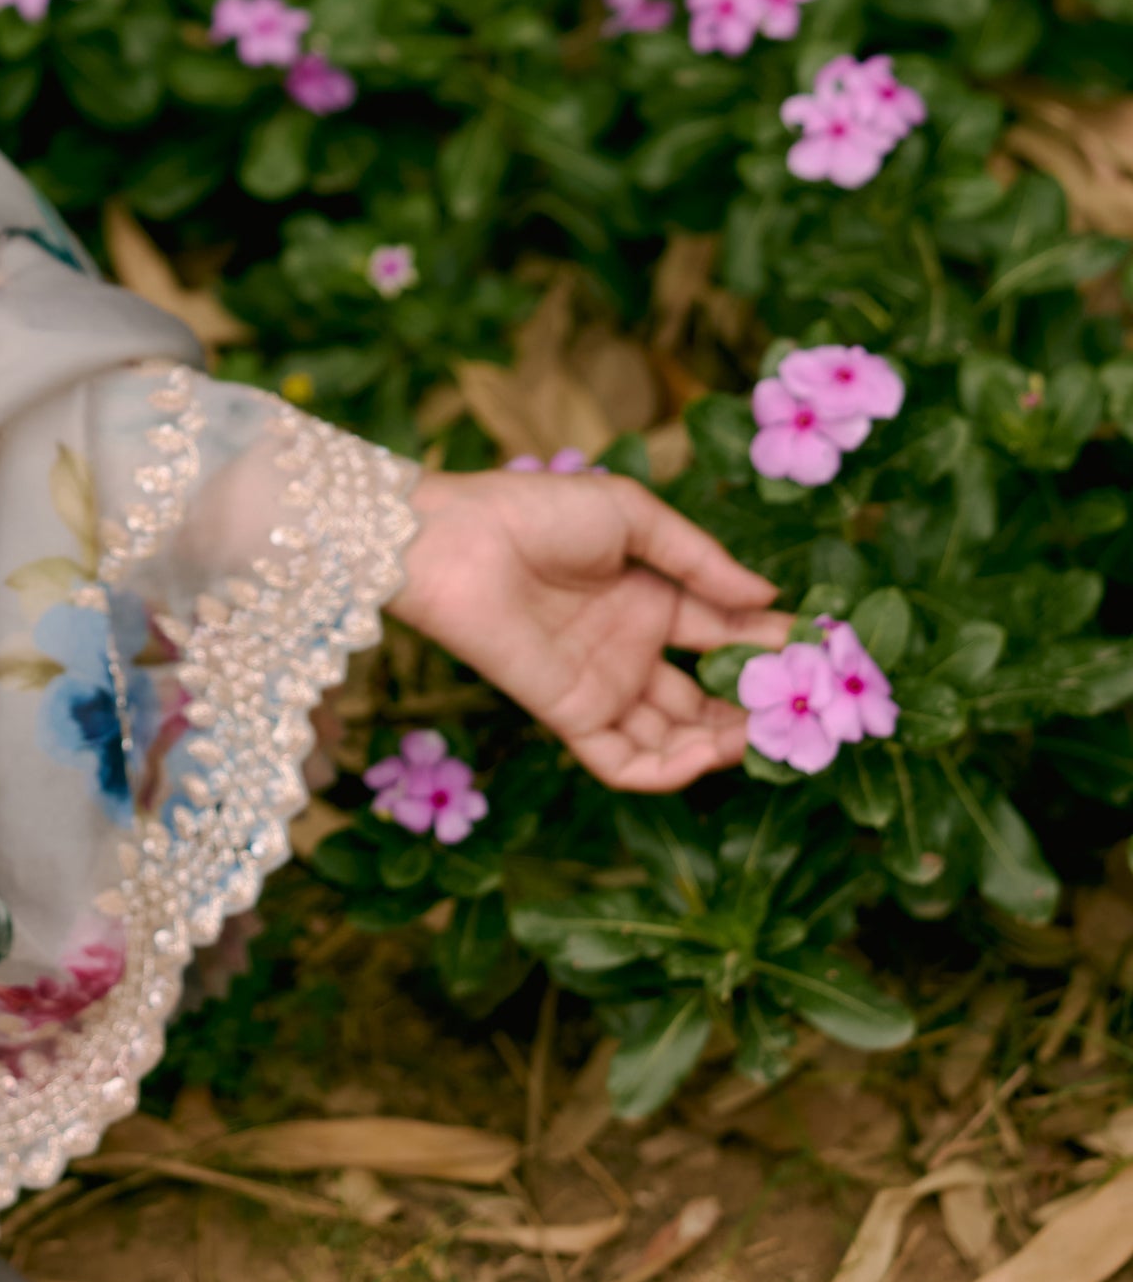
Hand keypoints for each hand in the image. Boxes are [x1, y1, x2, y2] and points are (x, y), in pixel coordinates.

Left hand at [388, 469, 792, 790]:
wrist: (455, 540)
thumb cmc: (537, 512)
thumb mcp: (632, 515)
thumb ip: (700, 562)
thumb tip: (770, 601)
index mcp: (649, 596)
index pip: (726, 632)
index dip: (772, 645)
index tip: (825, 654)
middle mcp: (633, 646)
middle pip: (710, 693)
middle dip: (758, 704)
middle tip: (808, 708)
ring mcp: (604, 684)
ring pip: (678, 735)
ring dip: (725, 741)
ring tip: (768, 732)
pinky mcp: (571, 716)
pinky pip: (626, 762)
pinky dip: (670, 769)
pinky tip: (708, 751)